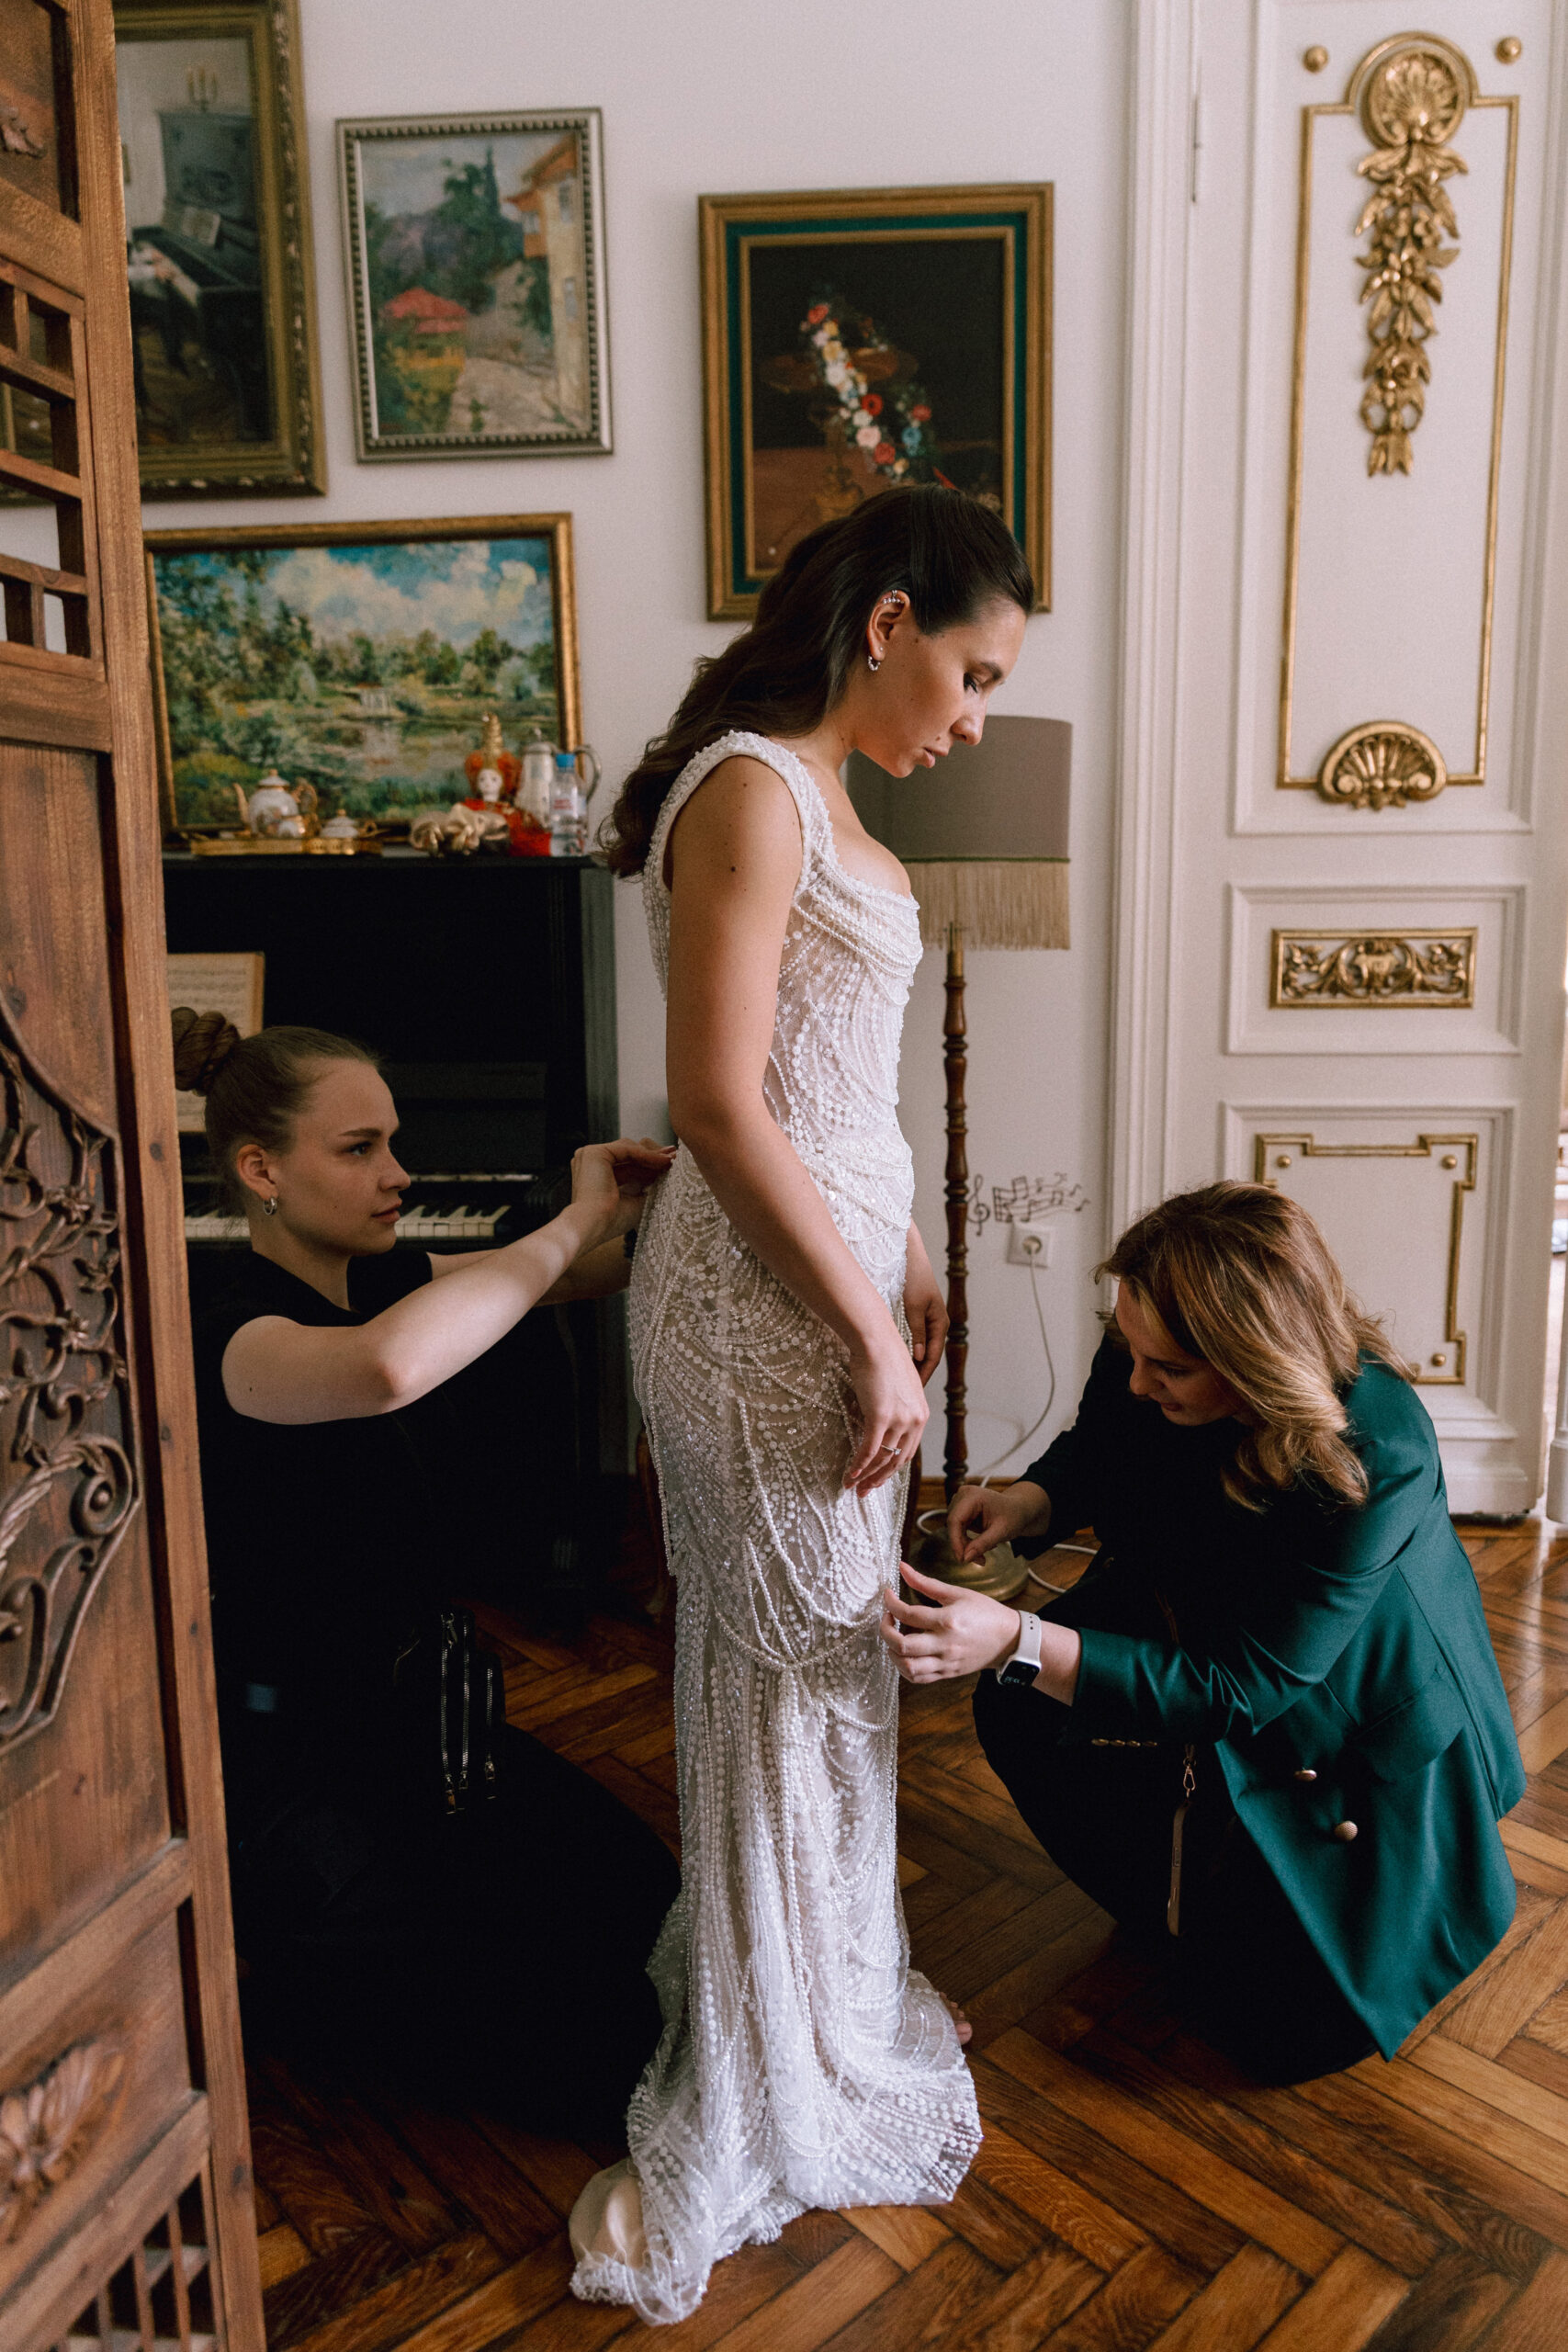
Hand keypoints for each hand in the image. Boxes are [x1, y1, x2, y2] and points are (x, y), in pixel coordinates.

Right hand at [569, 1137, 675, 1243]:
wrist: (594, 1226)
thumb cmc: (611, 1221)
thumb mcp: (635, 1200)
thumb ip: (646, 1185)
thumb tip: (664, 1171)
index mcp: (595, 1175)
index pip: (627, 1164)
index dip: (650, 1165)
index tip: (670, 1165)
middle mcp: (590, 1163)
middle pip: (629, 1154)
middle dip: (653, 1157)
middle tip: (674, 1158)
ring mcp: (590, 1155)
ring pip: (629, 1149)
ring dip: (652, 1155)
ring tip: (672, 1161)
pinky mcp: (595, 1153)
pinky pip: (627, 1149)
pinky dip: (646, 1155)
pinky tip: (663, 1161)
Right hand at [844, 1327, 929, 1494]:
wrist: (877, 1341)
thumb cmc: (883, 1358)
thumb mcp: (897, 1388)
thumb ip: (894, 1408)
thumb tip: (878, 1422)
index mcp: (920, 1414)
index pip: (907, 1451)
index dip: (891, 1469)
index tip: (877, 1478)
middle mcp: (914, 1421)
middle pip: (897, 1461)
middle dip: (879, 1479)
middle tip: (864, 1491)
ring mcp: (899, 1420)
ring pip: (882, 1458)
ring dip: (865, 1476)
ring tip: (851, 1485)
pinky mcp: (881, 1417)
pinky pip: (869, 1449)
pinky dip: (859, 1465)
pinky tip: (850, 1474)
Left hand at [880, 1562, 1019, 1682]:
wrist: (1008, 1639)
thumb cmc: (985, 1613)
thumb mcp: (958, 1593)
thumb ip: (926, 1583)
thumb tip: (902, 1568)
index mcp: (947, 1621)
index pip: (908, 1614)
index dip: (891, 1603)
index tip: (888, 1595)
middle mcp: (945, 1645)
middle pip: (902, 1646)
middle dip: (885, 1632)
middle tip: (886, 1619)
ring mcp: (945, 1662)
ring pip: (908, 1667)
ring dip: (892, 1653)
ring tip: (893, 1638)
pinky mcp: (947, 1674)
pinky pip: (919, 1678)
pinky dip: (904, 1668)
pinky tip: (904, 1654)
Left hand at [903, 1225, 947, 1387]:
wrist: (908, 1254)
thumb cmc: (912, 1276)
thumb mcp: (914, 1306)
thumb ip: (917, 1331)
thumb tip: (920, 1357)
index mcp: (940, 1322)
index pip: (933, 1357)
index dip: (923, 1374)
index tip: (912, 1390)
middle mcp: (936, 1324)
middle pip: (928, 1356)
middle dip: (917, 1374)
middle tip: (904, 1392)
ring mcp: (927, 1320)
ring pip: (920, 1349)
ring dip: (911, 1364)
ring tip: (898, 1381)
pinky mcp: (916, 1316)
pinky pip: (913, 1340)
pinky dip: (906, 1351)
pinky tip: (894, 1359)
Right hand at [947, 1478, 1048, 1566]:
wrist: (1019, 1510)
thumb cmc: (1014, 1516)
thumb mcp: (1002, 1532)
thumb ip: (983, 1544)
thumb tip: (966, 1557)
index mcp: (973, 1495)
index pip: (955, 1519)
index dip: (956, 1541)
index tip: (962, 1559)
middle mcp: (964, 1495)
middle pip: (953, 1525)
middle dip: (963, 1545)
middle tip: (979, 1560)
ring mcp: (961, 1501)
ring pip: (954, 1529)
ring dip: (965, 1544)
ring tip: (983, 1553)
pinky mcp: (961, 1509)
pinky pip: (958, 1529)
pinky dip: (967, 1540)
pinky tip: (981, 1544)